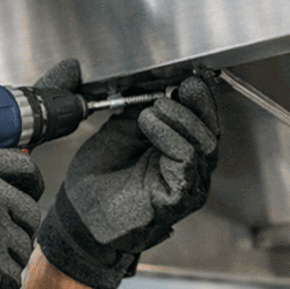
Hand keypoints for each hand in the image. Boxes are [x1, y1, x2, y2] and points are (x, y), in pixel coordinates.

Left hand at [35, 61, 219, 288]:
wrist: (79, 213)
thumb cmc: (97, 179)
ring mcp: (188, 185)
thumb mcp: (121, 130)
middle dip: (196, 103)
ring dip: (180, 118)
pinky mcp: (179, 199)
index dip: (200, 96)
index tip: (189, 74)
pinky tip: (149, 124)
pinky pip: (187, 161)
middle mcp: (189, 169)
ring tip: (152, 109)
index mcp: (178, 151)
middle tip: (177, 86)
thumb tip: (156, 80)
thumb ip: (142, 108)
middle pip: (211, 130)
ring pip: (204, 143)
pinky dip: (171, 137)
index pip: (203, 120)